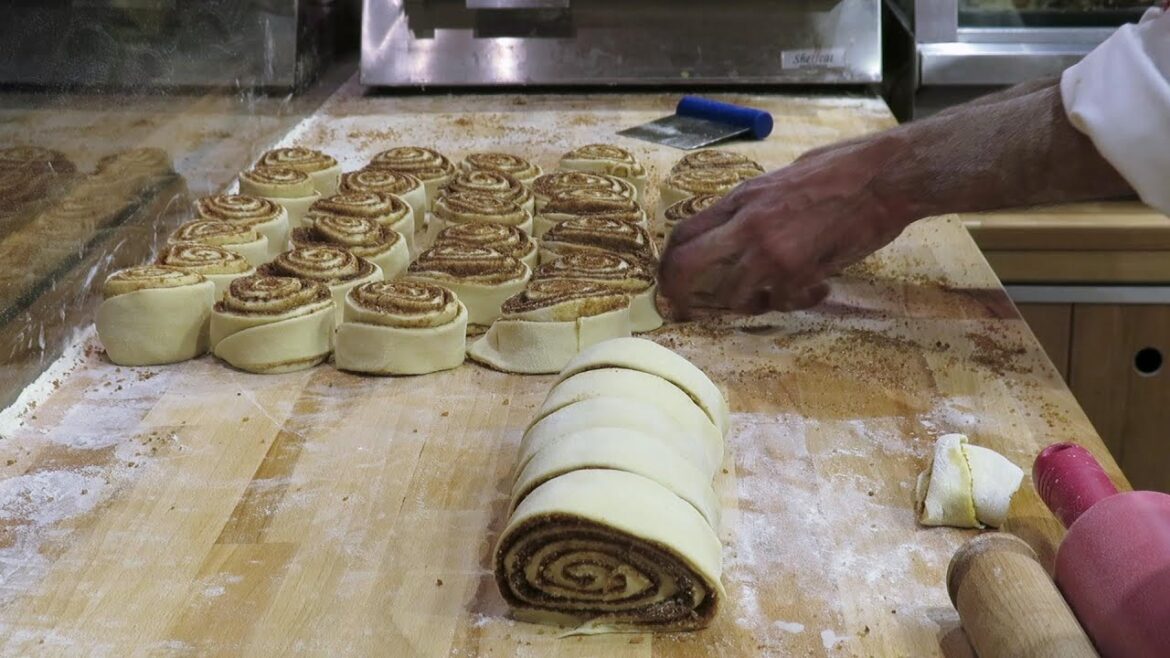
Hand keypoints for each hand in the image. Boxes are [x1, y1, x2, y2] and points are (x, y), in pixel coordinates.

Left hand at [659, 132, 915, 315]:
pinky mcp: (801, 272)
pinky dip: (798, 302)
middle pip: (686, 267)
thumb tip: (734, 229)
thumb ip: (753, 207)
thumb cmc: (841, 169)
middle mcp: (748, 225)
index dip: (669, 264)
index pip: (683, 234)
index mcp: (742, 198)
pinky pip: (783, 302)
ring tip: (777, 297)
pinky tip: (819, 290)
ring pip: (733, 296)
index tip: (671, 283)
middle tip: (686, 312)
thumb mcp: (782, 179)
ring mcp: (772, 251)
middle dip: (679, 295)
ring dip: (751, 305)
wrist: (886, 176)